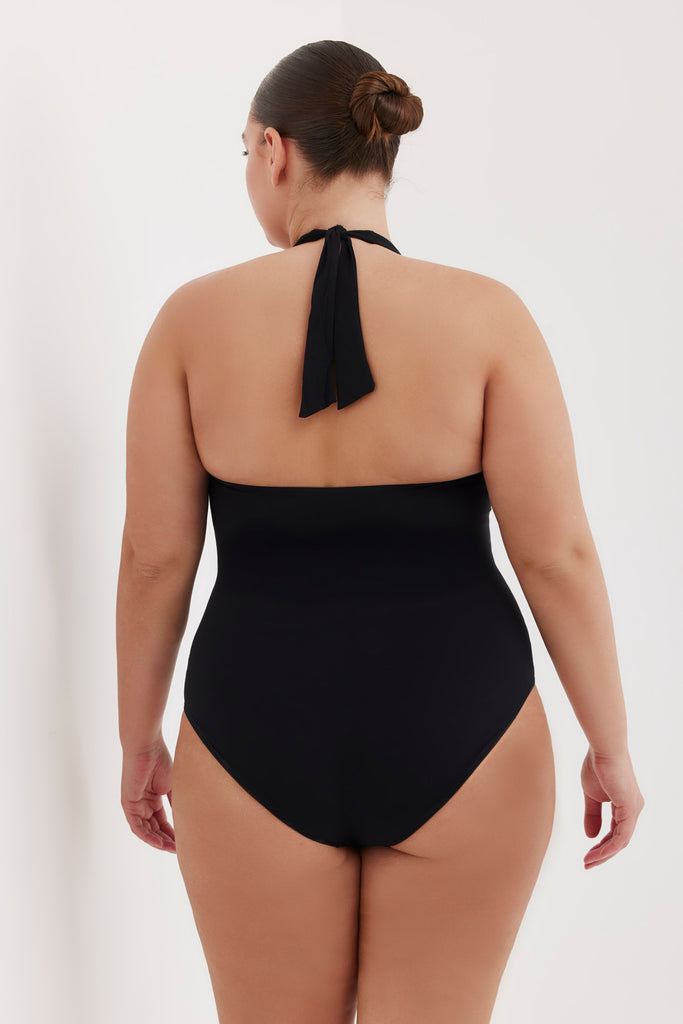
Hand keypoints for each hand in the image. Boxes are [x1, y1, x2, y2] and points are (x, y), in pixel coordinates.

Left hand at [121, 738, 175, 851]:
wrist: (147, 748)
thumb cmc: (160, 761)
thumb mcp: (173, 786)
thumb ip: (176, 803)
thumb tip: (187, 821)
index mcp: (153, 799)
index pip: (163, 821)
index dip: (173, 833)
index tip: (184, 842)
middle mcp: (143, 804)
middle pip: (155, 829)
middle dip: (167, 840)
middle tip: (180, 850)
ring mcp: (135, 805)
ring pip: (146, 830)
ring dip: (158, 841)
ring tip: (172, 849)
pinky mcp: (128, 805)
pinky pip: (137, 826)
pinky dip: (148, 836)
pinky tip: (159, 843)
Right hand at [581, 746, 643, 868]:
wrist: (603, 750)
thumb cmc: (597, 766)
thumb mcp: (591, 796)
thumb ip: (592, 815)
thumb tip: (590, 836)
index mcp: (625, 805)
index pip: (615, 832)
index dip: (601, 845)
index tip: (586, 854)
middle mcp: (633, 810)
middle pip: (619, 841)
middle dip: (602, 854)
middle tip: (587, 864)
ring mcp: (633, 810)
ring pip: (621, 842)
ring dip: (603, 854)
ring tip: (588, 862)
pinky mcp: (630, 809)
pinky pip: (621, 837)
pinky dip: (608, 847)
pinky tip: (595, 853)